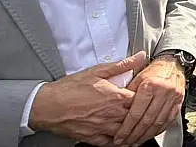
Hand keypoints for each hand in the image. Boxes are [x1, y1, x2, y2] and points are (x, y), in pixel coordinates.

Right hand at [29, 52, 145, 145]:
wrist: (47, 106)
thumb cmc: (70, 88)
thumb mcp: (97, 71)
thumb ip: (122, 65)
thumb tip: (140, 56)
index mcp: (116, 97)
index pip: (143, 99)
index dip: (147, 97)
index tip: (148, 95)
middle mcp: (112, 114)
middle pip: (138, 117)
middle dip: (143, 113)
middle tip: (145, 110)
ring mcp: (104, 128)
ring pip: (127, 132)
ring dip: (133, 128)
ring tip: (136, 123)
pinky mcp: (94, 138)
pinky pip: (113, 143)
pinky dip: (120, 140)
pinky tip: (122, 136)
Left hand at [113, 55, 186, 144]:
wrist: (172, 64)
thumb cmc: (153, 71)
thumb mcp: (137, 78)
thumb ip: (128, 95)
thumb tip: (116, 112)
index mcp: (150, 85)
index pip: (136, 112)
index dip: (126, 127)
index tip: (119, 136)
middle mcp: (163, 91)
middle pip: (147, 120)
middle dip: (134, 135)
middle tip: (126, 142)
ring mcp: (173, 98)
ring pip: (158, 123)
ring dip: (146, 135)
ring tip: (136, 142)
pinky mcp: (179, 102)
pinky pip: (168, 120)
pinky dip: (158, 130)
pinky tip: (150, 134)